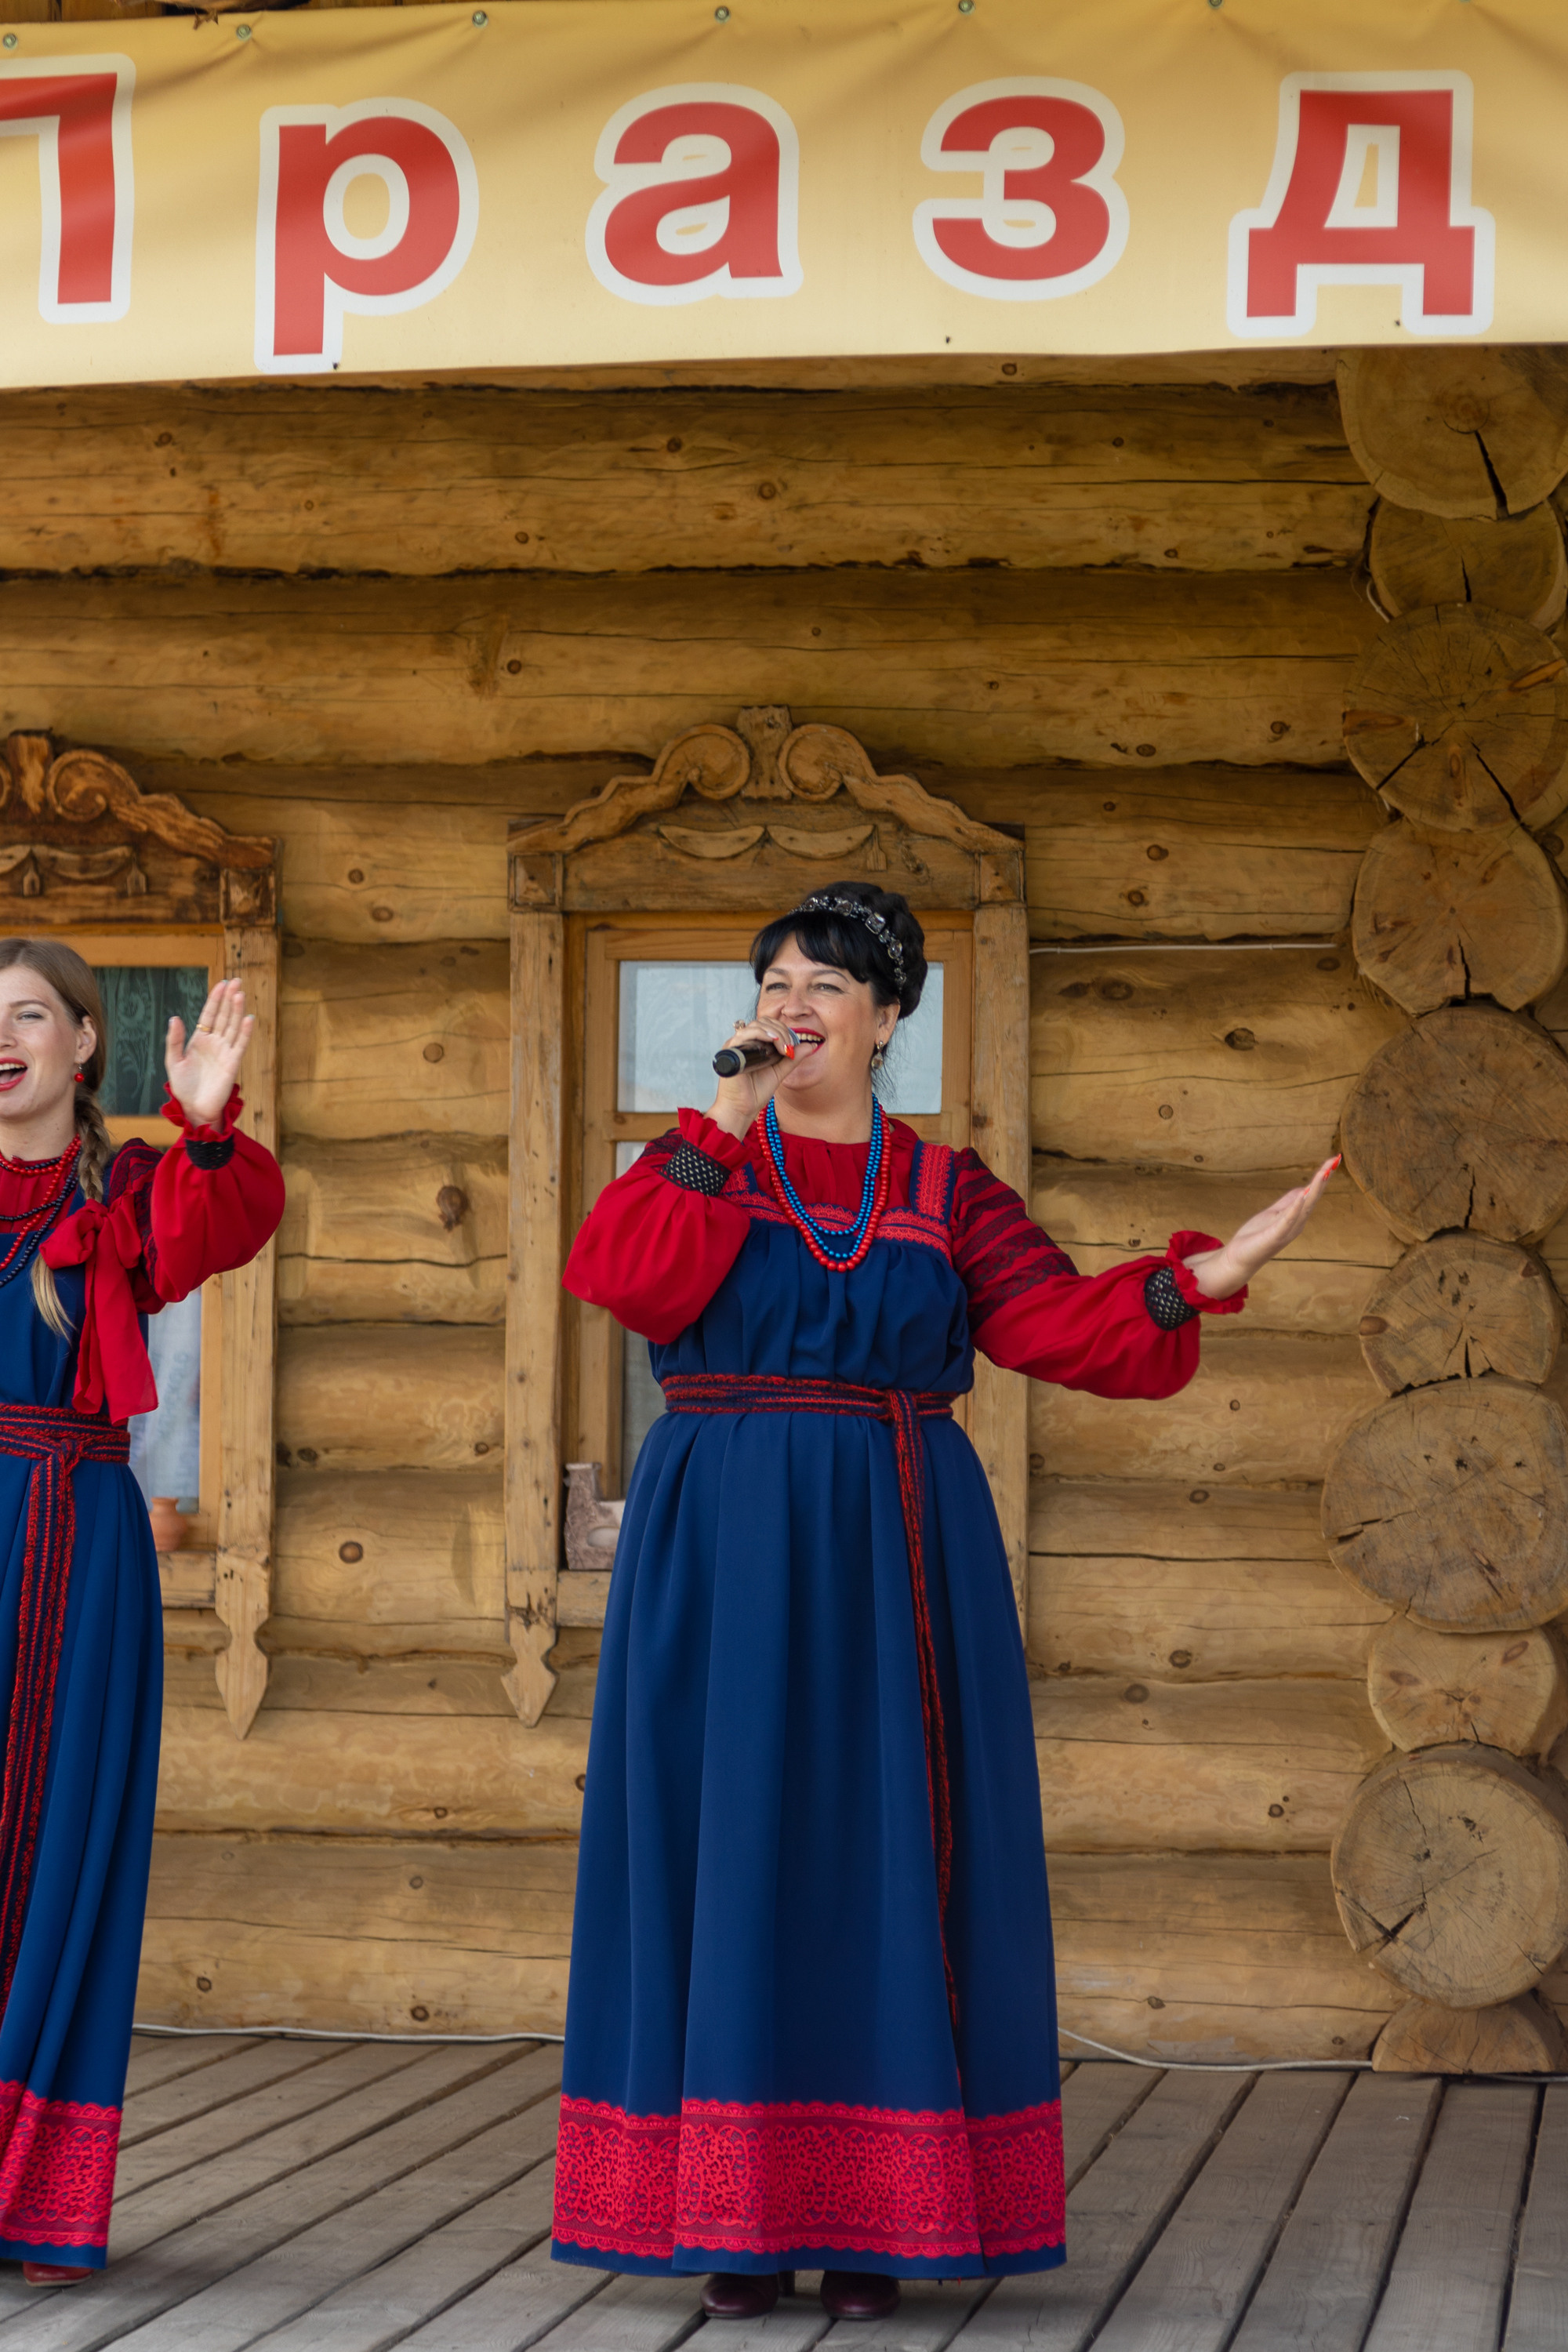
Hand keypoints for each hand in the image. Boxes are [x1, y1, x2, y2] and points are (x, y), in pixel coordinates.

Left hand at [166, 979, 253, 1127]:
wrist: (193, 1107)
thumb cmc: (183, 1086)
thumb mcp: (173, 1061)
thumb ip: (174, 1039)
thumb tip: (175, 1018)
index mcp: (199, 1040)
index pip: (209, 1014)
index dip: (215, 999)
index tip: (222, 984)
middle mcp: (214, 1042)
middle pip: (223, 1016)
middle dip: (229, 998)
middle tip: (237, 980)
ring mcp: (224, 1051)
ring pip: (232, 1026)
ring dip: (237, 1010)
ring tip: (240, 993)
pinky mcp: (232, 1063)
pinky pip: (239, 1044)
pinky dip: (244, 1031)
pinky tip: (248, 1018)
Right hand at [704, 1015, 808, 1137]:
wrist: (741, 1108)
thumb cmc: (756, 1092)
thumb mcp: (779, 1072)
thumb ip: (793, 1058)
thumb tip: (810, 1045)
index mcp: (753, 1045)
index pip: (769, 1025)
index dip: (784, 1031)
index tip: (792, 1047)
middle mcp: (744, 1042)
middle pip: (763, 1022)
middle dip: (781, 1030)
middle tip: (789, 1047)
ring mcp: (736, 1045)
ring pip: (756, 1025)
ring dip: (774, 1032)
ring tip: (784, 1047)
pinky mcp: (730, 1051)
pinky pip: (745, 1034)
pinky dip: (762, 1034)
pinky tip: (774, 1042)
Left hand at [1184, 1156, 1339, 1300]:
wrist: (1239, 1259)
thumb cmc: (1256, 1236)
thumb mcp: (1273, 1213)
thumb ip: (1288, 1202)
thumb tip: (1304, 1189)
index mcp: (1296, 1216)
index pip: (1312, 1193)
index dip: (1323, 1177)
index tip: (1334, 1159)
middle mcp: (1297, 1223)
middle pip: (1313, 1197)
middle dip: (1323, 1179)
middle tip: (1335, 1160)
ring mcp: (1287, 1230)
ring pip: (1304, 1207)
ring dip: (1314, 1190)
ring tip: (1324, 1173)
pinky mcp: (1274, 1236)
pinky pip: (1287, 1221)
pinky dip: (1295, 1208)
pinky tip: (1302, 1196)